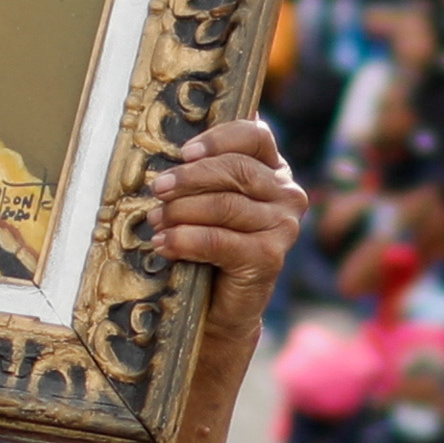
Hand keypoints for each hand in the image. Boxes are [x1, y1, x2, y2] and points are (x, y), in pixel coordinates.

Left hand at [149, 119, 306, 325]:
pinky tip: (163, 245)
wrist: (218, 306)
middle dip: (190, 177)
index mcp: (275, 171)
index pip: (256, 137)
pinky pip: (219, 240)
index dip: (219, 139)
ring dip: (181, 211)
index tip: (184, 152)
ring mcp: (284, 227)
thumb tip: (176, 154)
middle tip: (158, 189)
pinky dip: (185, 240)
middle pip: (237, 170)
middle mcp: (288, 195)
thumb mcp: (208, 201)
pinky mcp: (270, 257)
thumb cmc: (208, 246)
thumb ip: (204, 174)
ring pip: (225, 205)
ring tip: (155, 221)